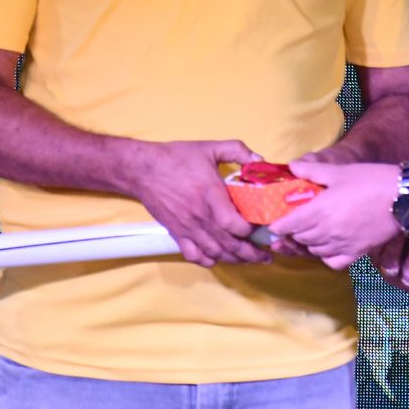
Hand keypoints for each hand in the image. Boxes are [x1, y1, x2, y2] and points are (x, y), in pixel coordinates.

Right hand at [119, 139, 269, 266]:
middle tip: (266, 256)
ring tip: (248, 259)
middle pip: (229, 245)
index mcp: (211, 196)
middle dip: (251, 254)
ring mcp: (188, 228)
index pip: (234, 225)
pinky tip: (218, 258)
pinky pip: (194, 255)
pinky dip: (208, 260)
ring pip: (215, 253)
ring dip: (234, 259)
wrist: (143, 169)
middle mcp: (200, 217)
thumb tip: (260, 159)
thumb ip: (237, 150)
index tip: (262, 228)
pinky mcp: (177, 234)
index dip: (250, 232)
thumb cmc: (177, 157)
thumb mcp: (210, 147)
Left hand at [271, 159, 401, 269]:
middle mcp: (327, 232)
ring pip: (313, 250)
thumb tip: (291, 167)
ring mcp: (341, 245)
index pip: (288, 225)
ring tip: (307, 232)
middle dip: (291, 231)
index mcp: (320, 210)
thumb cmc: (371, 180)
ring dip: (306, 242)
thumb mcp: (340, 171)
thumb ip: (312, 170)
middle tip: (291, 223)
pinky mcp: (355, 254)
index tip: (273, 222)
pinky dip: (324, 255)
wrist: (403, 198)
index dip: (277, 225)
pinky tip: (326, 245)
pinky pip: (331, 261)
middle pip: (299, 238)